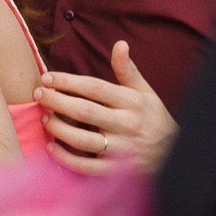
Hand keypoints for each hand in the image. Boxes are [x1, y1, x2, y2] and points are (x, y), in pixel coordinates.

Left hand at [35, 40, 177, 174]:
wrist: (177, 155)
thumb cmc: (153, 119)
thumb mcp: (145, 93)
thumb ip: (128, 70)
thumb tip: (120, 44)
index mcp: (133, 103)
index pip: (95, 88)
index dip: (68, 81)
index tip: (47, 77)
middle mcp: (128, 125)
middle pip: (85, 111)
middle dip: (56, 101)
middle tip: (38, 94)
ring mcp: (123, 150)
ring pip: (83, 140)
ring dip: (59, 129)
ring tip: (44, 119)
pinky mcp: (118, 171)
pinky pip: (86, 166)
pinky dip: (66, 158)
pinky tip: (51, 147)